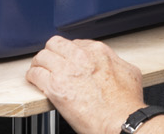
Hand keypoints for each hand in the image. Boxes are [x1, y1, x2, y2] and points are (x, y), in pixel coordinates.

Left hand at [27, 36, 144, 133]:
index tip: (68, 61)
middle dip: (51, 53)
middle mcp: (80, 57)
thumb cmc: (126, 104)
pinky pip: (36, 74)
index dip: (69, 53)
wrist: (121, 121)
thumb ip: (117, 63)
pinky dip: (33, 77)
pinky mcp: (55, 87)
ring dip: (39, 63)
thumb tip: (112, 63)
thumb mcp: (130, 73)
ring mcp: (66, 71)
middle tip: (50, 62)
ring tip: (39, 69)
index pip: (75, 43)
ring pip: (42, 56)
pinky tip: (34, 80)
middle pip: (55, 44)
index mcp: (98, 51)